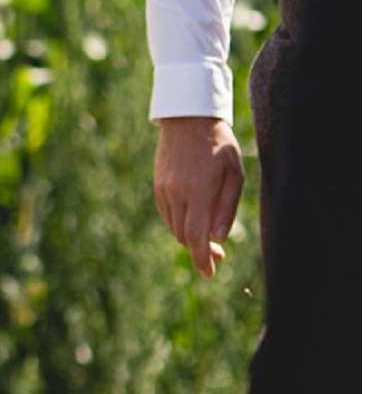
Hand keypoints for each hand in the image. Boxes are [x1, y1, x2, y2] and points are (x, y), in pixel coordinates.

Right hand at [154, 115, 241, 276]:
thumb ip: (226, 208)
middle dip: (200, 251)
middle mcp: (176, 193)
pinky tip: (194, 220)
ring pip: (174, 227)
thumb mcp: (234, 175)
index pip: (195, 236)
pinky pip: (167, 214)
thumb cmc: (219, 146)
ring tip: (209, 239)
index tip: (209, 274)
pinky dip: (180, 224)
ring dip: (190, 238)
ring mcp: (163, 190)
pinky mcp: (157, 186)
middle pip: (183, 236)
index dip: (202, 259)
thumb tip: (218, 238)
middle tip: (220, 255)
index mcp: (198, 191)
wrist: (188, 120)